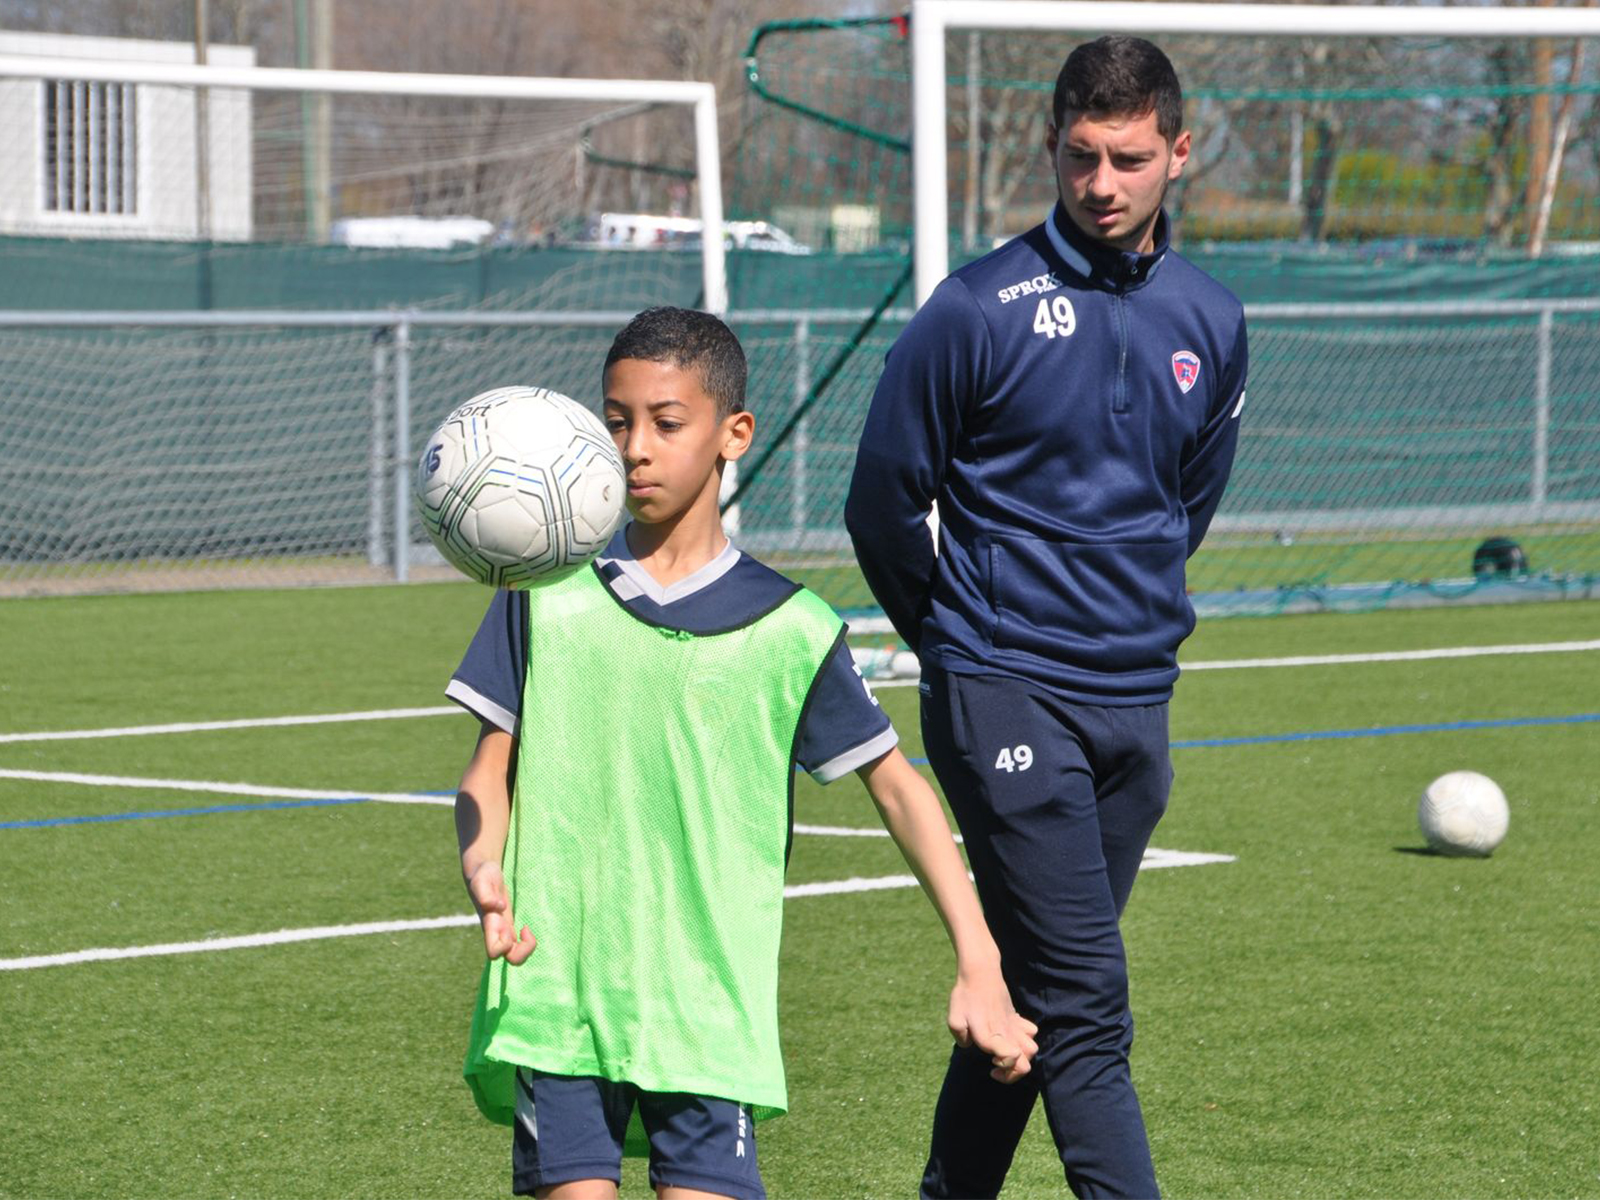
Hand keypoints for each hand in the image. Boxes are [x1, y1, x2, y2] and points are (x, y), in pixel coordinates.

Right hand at [466, 861, 535, 964]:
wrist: (483, 871)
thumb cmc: (482, 876)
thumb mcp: (482, 880)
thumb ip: (486, 894)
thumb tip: (498, 906)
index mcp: (489, 926)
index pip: (494, 953)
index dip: (506, 947)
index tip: (512, 928)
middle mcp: (497, 932)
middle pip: (511, 959)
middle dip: (524, 953)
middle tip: (526, 931)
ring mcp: (504, 931)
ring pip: (516, 955)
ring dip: (527, 947)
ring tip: (526, 930)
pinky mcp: (509, 925)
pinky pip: (519, 944)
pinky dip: (527, 940)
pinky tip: (526, 927)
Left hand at [947, 968, 1038, 1084]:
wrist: (981, 972)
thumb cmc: (965, 995)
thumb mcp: (954, 1017)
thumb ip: (960, 1036)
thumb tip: (969, 1046)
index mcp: (990, 1034)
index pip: (1011, 1056)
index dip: (1006, 1067)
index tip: (992, 1063)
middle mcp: (1005, 1033)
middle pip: (1025, 1064)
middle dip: (1012, 1074)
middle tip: (995, 1065)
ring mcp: (1013, 1025)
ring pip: (1032, 1050)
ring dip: (1021, 1058)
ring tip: (1004, 1054)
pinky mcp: (1016, 1018)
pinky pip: (1031, 1033)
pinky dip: (1025, 1040)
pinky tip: (1009, 1037)